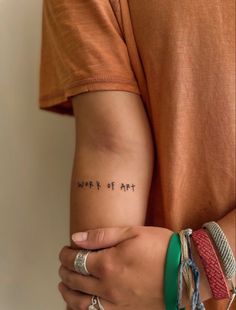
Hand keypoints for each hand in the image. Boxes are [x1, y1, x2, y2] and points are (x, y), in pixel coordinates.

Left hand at [58, 226, 172, 309]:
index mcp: (108, 264)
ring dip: (67, 293)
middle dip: (64, 271)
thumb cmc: (161, 248)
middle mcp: (108, 287)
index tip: (65, 250)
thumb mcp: (131, 233)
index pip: (76, 260)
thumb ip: (101, 236)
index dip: (66, 255)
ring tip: (64, 285)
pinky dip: (82, 309)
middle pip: (75, 281)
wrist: (186, 270)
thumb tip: (76, 238)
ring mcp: (116, 304)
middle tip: (63, 264)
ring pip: (80, 304)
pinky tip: (80, 304)